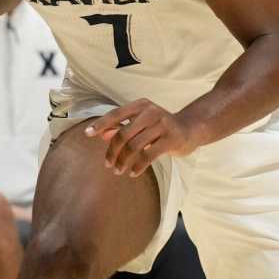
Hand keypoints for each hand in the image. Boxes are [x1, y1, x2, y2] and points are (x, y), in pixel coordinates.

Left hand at [86, 99, 200, 176]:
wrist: (191, 128)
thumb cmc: (161, 127)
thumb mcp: (142, 124)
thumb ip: (123, 127)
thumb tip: (101, 134)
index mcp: (141, 105)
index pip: (116, 114)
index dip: (100, 124)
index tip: (87, 134)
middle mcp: (151, 112)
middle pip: (123, 134)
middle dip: (112, 151)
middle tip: (108, 164)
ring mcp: (163, 125)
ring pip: (134, 146)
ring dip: (123, 161)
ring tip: (119, 170)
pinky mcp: (171, 138)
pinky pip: (149, 155)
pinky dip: (138, 166)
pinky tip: (133, 173)